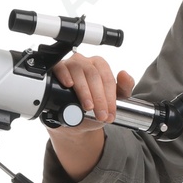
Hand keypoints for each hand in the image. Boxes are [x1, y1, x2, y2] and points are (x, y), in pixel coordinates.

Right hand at [47, 52, 134, 179]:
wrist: (75, 120)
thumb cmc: (93, 106)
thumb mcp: (112, 101)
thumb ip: (124, 89)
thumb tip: (125, 75)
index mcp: (100, 65)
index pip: (107, 78)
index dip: (110, 97)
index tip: (110, 113)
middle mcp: (84, 62)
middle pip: (93, 75)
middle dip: (99, 98)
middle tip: (101, 115)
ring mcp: (70, 64)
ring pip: (78, 71)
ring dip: (84, 91)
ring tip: (88, 106)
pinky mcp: (57, 69)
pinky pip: (60, 68)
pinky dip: (65, 75)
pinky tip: (69, 85)